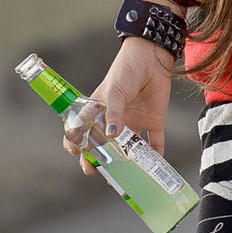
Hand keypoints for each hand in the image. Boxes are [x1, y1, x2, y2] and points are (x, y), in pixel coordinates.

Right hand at [62, 37, 174, 175]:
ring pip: (129, 149)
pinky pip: (155, 142)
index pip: (84, 130)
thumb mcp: (115, 90)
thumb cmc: (127, 68)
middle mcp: (117, 120)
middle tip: (94, 171)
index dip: (77, 142)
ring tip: (124, 177)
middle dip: (99, 160)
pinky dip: (156, 155)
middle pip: (105, 146)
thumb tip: (111, 137)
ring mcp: (135, 121)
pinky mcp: (153, 120)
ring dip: (127, 163)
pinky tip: (154, 167)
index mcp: (101, 110)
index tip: (75, 151)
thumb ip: (114, 113)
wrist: (153, 55)